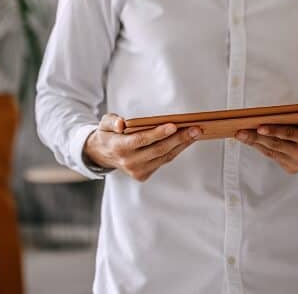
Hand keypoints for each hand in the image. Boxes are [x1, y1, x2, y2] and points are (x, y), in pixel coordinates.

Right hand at [83, 114, 201, 181]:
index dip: (158, 133)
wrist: (101, 155)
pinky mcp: (143, 175)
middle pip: (158, 149)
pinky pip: (164, 161)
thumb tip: (121, 124)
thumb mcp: (104, 123)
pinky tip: (186, 140)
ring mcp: (137, 171)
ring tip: (196, 133)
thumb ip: (111, 121)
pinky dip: (176, 150)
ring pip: (164, 157)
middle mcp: (129, 162)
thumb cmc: (108, 134)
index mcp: (119, 147)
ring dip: (182, 145)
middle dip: (179, 139)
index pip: (141, 140)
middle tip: (195, 129)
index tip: (173, 125)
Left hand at [235, 124, 297, 173]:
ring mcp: (297, 163)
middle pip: (276, 144)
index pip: (289, 133)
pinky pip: (273, 158)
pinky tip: (252, 142)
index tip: (259, 126)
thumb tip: (270, 114)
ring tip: (242, 135)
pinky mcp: (292, 169)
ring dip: (255, 143)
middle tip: (240, 132)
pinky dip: (262, 149)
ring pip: (272, 152)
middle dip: (256, 137)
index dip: (273, 130)